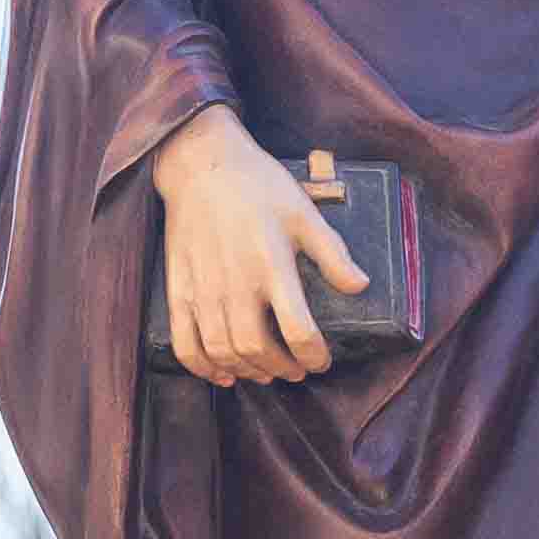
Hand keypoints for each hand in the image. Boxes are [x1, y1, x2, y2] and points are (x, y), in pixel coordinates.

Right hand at [148, 106, 346, 387]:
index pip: (298, 330)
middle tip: (296, 370)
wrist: (201, 164)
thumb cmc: (258, 186)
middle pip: (258, 348)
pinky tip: (221, 373)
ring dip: (247, 371)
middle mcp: (236, 283)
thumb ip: (332, 254)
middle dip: (282, 368)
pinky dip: (203, 367)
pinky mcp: (178, 289)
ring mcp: (203, 289)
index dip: (314, 355)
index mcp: (273, 265)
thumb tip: (361, 286)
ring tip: (265, 372)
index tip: (322, 361)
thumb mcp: (304, 213)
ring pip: (224, 351)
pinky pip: (185, 343)